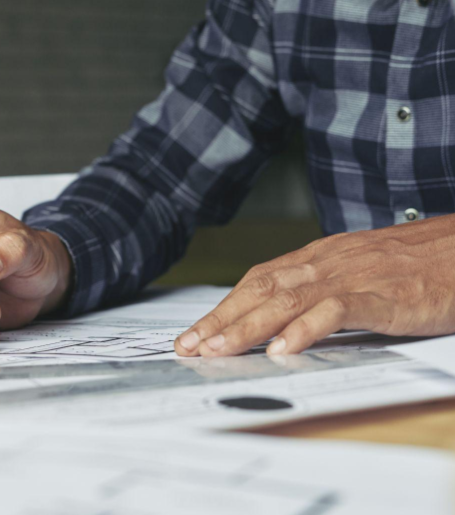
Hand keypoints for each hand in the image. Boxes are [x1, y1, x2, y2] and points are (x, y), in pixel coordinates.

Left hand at [174, 214, 454, 356]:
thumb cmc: (418, 263)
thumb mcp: (358, 271)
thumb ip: (320, 290)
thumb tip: (280, 318)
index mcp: (319, 257)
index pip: (257, 281)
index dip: (222, 308)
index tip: (193, 334)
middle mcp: (327, 263)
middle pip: (261, 291)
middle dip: (220, 320)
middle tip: (189, 346)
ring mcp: (354, 278)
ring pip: (288, 300)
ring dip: (248, 327)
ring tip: (219, 351)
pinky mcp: (384, 296)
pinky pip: (338, 311)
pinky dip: (307, 329)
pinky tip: (283, 348)